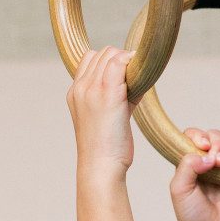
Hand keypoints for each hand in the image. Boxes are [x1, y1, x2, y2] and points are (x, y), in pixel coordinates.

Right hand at [68, 47, 134, 181]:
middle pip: (103, 53)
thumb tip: (136, 81)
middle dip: (122, 62)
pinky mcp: (108, 94)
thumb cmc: (107, 147)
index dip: (110, 64)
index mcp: (75, 92)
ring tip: (137, 86)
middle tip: (134, 85)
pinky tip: (143, 79)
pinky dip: (133, 64)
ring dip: (129, 64)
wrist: (100, 167)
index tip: (124, 83)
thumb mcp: (104, 117)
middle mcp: (81, 87)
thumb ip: (114, 96)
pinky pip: (120, 62)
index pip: (91, 58)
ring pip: (112, 54)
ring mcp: (92, 89)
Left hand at [170, 128, 219, 220]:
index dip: (199, 136)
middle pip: (213, 136)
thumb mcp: (179, 189)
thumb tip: (207, 155)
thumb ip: (187, 166)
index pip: (192, 136)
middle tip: (218, 162)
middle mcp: (205, 162)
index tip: (203, 147)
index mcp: (188, 163)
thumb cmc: (191, 216)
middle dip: (217, 143)